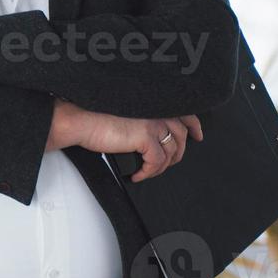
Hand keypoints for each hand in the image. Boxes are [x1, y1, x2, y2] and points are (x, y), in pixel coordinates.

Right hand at [51, 100, 202, 181]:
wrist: (80, 120)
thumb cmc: (94, 116)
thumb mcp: (126, 113)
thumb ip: (143, 118)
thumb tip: (150, 134)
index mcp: (153, 102)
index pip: (184, 113)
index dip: (194, 126)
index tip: (197, 135)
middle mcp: (157, 110)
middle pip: (181, 135)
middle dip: (178, 152)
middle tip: (171, 162)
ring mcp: (153, 123)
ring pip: (171, 151)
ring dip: (162, 166)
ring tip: (149, 171)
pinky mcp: (145, 138)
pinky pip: (157, 162)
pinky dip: (149, 172)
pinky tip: (139, 175)